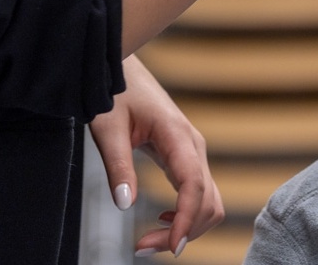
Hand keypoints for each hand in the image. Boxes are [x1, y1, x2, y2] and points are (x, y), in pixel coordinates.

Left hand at [88, 54, 222, 257]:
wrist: (126, 71)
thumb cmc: (116, 93)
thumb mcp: (108, 127)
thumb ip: (118, 164)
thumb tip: (125, 204)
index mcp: (177, 135)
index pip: (194, 184)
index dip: (188, 218)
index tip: (171, 247)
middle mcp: (193, 145)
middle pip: (208, 200)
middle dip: (184, 231)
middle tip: (142, 248)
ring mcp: (193, 152)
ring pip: (209, 201)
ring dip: (187, 227)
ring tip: (148, 242)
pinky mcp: (186, 158)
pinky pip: (199, 194)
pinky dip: (187, 216)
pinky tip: (162, 223)